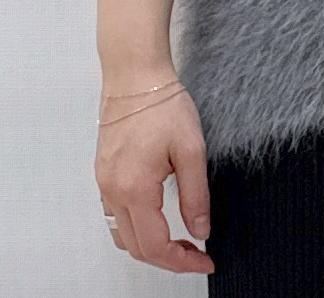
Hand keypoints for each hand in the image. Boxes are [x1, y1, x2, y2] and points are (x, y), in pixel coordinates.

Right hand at [94, 64, 213, 274]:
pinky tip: (156, 217)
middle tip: (197, 252)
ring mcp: (104, 184)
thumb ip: (196, 195)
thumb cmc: (162, 105)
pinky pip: (114, 215)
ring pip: (122, 235)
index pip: (156, 246)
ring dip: (149, 246)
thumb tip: (201, 230)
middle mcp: (113, 192)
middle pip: (136, 248)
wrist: (135, 76)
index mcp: (135, 189)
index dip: (183, 261)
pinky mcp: (104, 174)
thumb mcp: (191, 149)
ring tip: (179, 239)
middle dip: (168, 258)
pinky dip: (135, 227)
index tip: (205, 260)